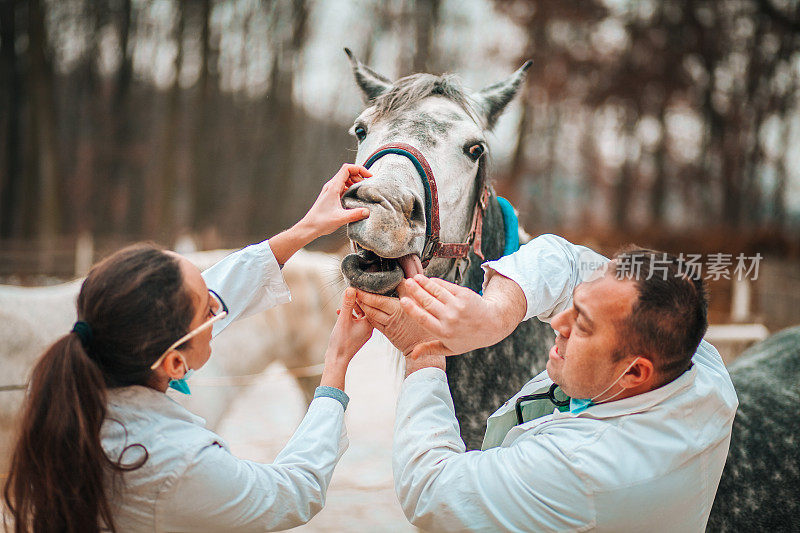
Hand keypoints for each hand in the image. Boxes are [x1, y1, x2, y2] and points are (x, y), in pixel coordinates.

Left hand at [301, 164, 371, 237]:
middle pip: (347, 172)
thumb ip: (355, 214)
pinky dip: (351, 188)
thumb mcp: (340, 218)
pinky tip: (354, 197)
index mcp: (333, 187)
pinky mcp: (331, 196)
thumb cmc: (320, 222)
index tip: (368, 176)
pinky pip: (343, 187)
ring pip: (345, 179)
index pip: (347, 169)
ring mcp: (331, 190)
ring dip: (355, 182)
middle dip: (359, 176)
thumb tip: (367, 211)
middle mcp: (331, 186)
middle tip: (367, 185)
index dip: (359, 169)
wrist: (309, 227)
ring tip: (362, 190)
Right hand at [320, 288, 373, 389]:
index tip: (356, 287)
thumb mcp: (343, 320)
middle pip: (366, 309)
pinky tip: (340, 313)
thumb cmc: (341, 342)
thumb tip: (351, 288)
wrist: (337, 360)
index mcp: (370, 324)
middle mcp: (370, 328)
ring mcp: (364, 332)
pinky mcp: (357, 335)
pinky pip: (355, 321)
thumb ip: (347, 304)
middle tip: (350, 292)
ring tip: (344, 302)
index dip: (362, 295)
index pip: (370, 305)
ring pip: (360, 315)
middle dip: (357, 301)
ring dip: (352, 308)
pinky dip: (349, 316)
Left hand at [355, 288, 437, 355]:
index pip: (389, 291)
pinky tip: (363, 311)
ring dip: (363, 305)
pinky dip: (367, 315)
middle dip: (365, 295)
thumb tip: (405, 280)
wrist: (425, 344)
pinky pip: (374, 322)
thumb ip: (411, 292)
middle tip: (357, 288)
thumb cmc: (425, 322)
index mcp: (405, 304)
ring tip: (357, 297)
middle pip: (377, 301)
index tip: (370, 280)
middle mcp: (397, 313)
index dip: (376, 285)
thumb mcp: (422, 304)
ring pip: (373, 312)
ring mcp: (391, 324)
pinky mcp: (388, 332)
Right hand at [395, 274, 524, 357]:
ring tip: (414, 278)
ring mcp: (458, 306)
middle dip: (415, 291)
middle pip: (428, 303)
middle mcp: (450, 319)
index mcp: (444, 333)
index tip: (403, 301)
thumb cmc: (468, 338)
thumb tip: (413, 355)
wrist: (492, 325)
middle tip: (406, 283)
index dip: (412, 309)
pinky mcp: (464, 294)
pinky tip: (428, 279)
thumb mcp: (450, 349)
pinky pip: (447, 286)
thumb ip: (430, 350)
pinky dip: (436, 282)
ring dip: (424, 283)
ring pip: (436, 292)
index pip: (423, 319)